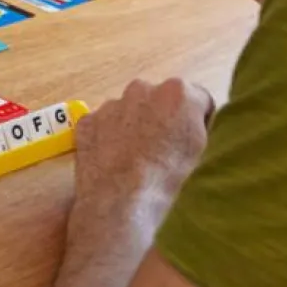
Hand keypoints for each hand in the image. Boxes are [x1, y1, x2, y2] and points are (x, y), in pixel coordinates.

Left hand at [70, 75, 215, 205]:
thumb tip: (189, 119)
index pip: (196, 99)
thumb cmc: (168, 176)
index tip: (188, 141)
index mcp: (178, 91)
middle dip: (160, 119)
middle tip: (160, 150)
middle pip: (158, 100)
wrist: (120, 198)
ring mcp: (111, 102)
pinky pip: (103, 124)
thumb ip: (196, 121)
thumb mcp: (199, 148)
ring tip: (134, 159)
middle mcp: (142, 88)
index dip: (195, 121)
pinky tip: (113, 160)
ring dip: (133, 127)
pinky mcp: (87, 119)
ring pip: (128, 110)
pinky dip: (108, 137)